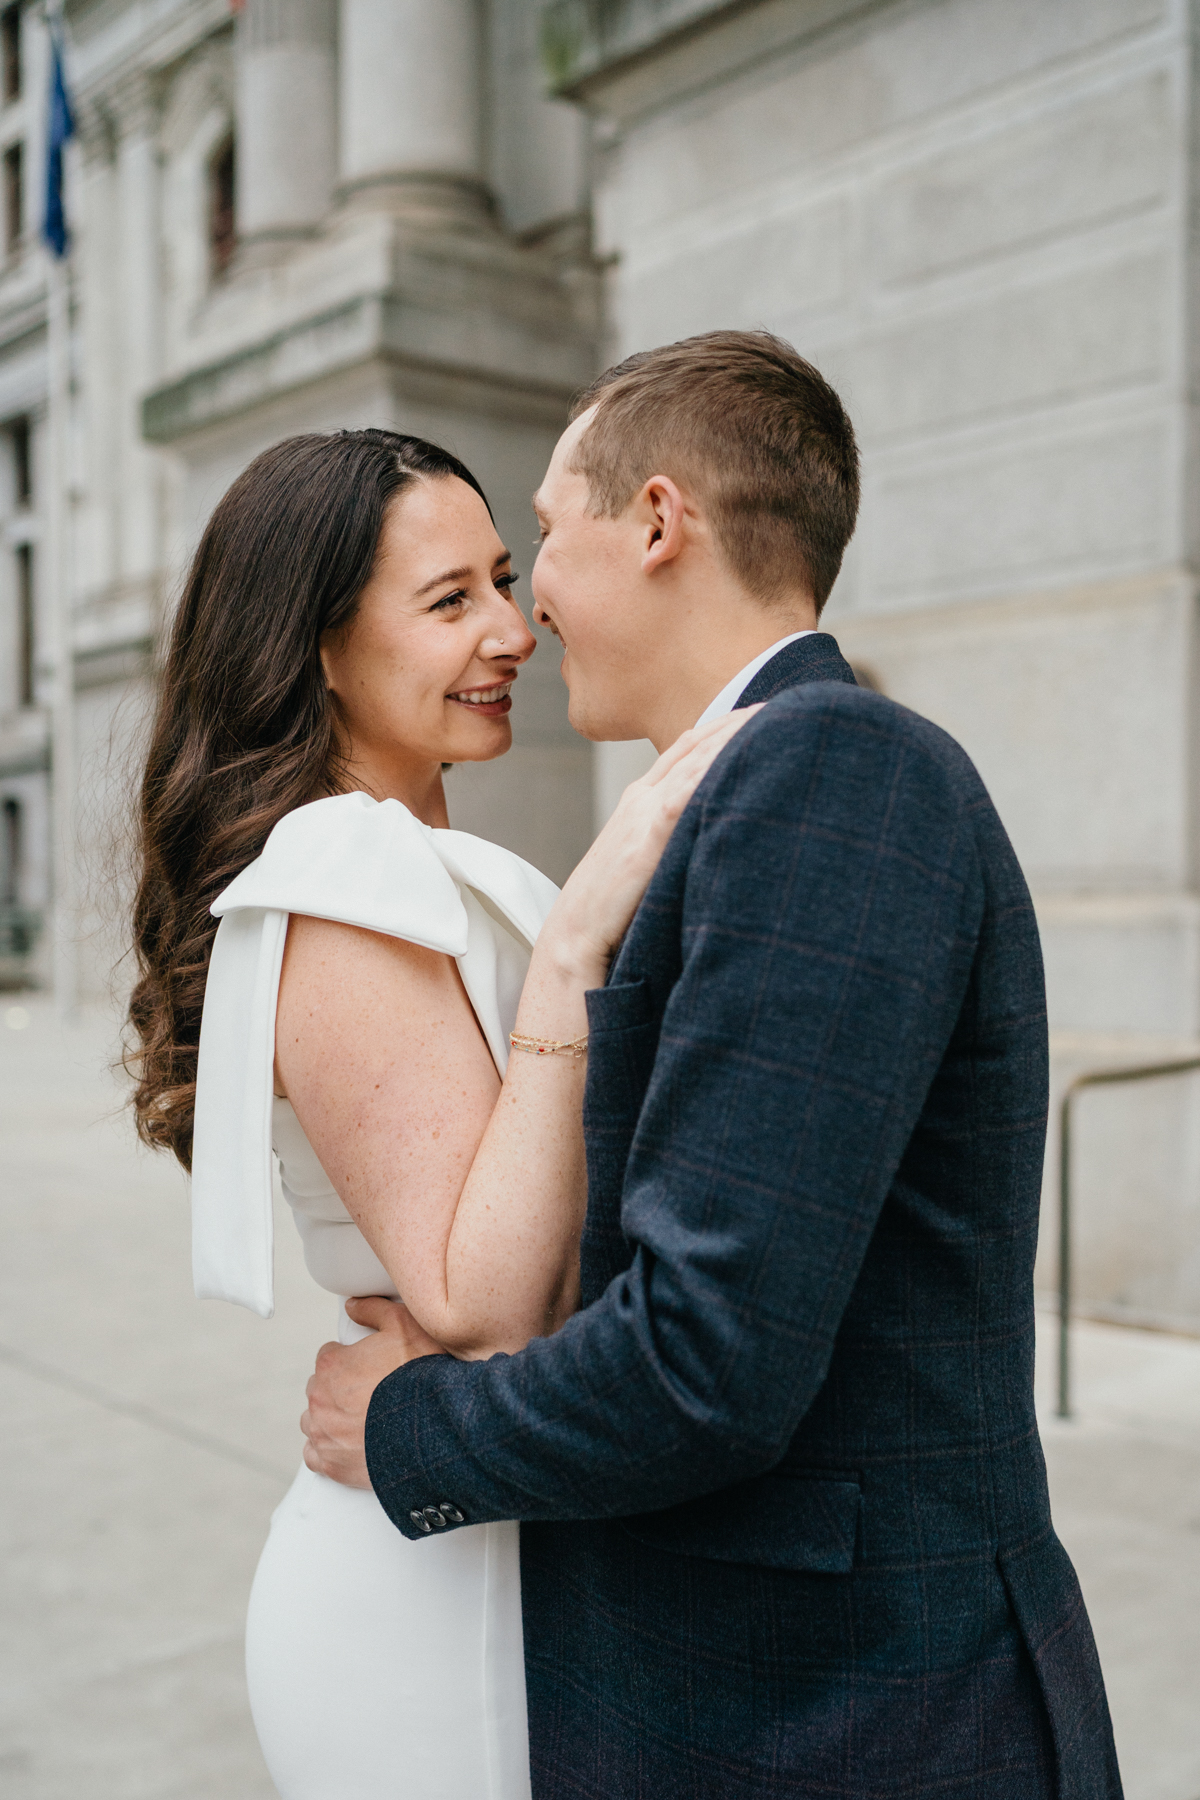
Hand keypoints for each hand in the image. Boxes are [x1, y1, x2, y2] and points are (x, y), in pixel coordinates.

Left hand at [300, 1296, 445, 1487]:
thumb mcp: (405, 1325)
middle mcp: (320, 1398)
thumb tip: (353, 1306)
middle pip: (320, 1389)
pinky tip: (348, 1446)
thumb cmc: (421, 1377)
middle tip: (369, 1395)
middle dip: (339, 1390)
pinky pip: (314, 1456)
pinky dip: (328, 1451)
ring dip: (331, 1420)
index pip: (328, 1356)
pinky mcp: (331, 1464)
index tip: (367, 1369)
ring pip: (315, 1422)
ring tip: (362, 1421)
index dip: (350, 1361)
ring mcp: (323, 1433)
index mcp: (331, 1364)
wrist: (433, 1428)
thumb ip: (373, 1310)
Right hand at [547, 706, 761, 979]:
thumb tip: (718, 841)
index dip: (725, 725)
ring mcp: (642, 814)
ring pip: (695, 759)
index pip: (687, 746)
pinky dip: (715, 771)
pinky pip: (685, 793)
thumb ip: (675, 843)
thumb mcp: (647, 862)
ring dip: (736, 738)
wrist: (575, 935)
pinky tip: (747, 761)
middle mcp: (642, 798)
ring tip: (778, 721)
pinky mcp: (646, 837)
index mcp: (641, 802)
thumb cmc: (615, 910)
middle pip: (696, 742)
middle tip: (785, 704)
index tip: (764, 713)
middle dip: (739, 721)